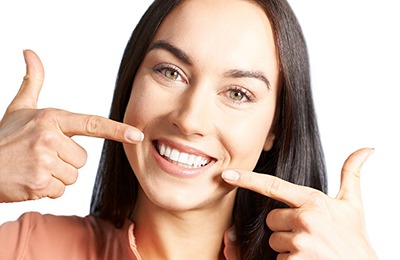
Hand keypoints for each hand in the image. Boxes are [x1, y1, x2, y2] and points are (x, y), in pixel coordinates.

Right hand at [0, 50, 142, 201]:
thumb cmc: (3, 138)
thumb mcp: (19, 108)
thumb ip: (32, 82)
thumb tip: (30, 52)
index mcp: (51, 118)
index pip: (92, 124)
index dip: (117, 130)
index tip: (137, 135)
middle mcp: (49, 138)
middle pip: (82, 159)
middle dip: (66, 161)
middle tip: (41, 156)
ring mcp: (43, 162)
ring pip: (72, 176)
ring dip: (57, 176)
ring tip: (34, 167)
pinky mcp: (38, 183)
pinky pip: (60, 190)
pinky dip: (47, 189)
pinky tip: (30, 180)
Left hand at [222, 148, 377, 258]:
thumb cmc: (355, 239)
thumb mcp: (353, 206)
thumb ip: (351, 175)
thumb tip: (365, 149)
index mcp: (314, 201)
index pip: (273, 186)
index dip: (247, 179)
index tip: (227, 174)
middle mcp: (306, 219)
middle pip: (271, 219)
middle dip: (283, 227)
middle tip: (307, 234)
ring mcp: (300, 242)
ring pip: (274, 240)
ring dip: (287, 246)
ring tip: (310, 248)